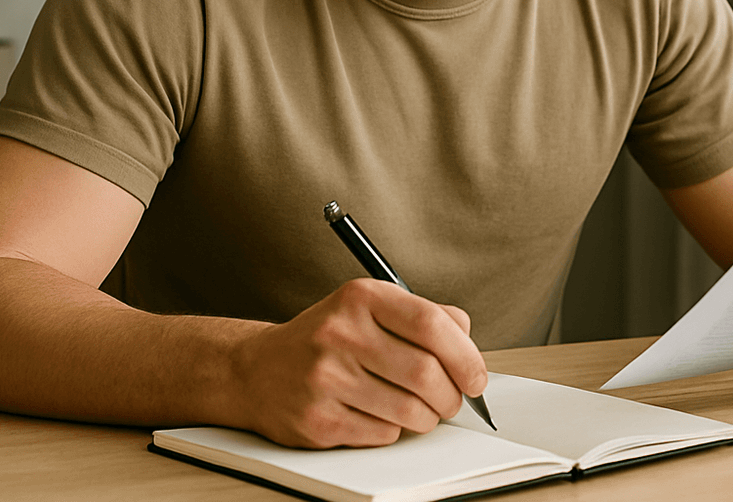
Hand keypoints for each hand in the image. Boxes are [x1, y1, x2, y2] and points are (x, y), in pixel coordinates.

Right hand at [230, 277, 487, 447]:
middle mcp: (340, 333)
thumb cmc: (326, 338)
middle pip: (425, 374)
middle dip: (451, 396)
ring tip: (420, 410)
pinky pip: (383, 435)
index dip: (466, 356)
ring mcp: (325, 378)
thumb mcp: (369, 307)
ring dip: (427, 418)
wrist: (256, 370)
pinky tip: (381, 415)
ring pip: (409, 411)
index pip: (431, 324)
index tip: (476, 377)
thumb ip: (422, 316)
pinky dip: (394, 431)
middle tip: (452, 400)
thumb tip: (468, 342)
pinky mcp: (316, 420)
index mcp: (361, 297)